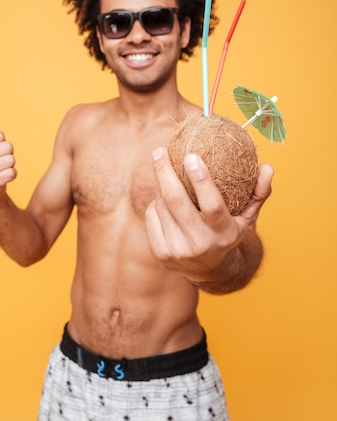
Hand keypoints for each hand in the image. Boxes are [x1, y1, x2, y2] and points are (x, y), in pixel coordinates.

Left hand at [145, 147, 272, 278]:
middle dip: (165, 172)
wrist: (208, 270)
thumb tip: (268, 167)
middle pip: (177, 201)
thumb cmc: (228, 231)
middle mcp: (200, 245)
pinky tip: (163, 201)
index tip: (191, 155)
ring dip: (163, 188)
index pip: (212, 205)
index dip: (201, 179)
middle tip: (160, 151)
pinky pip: (151, 215)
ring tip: (169, 179)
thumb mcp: (247, 216)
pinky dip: (156, 203)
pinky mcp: (160, 254)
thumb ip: (259, 191)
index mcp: (225, 234)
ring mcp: (178, 251)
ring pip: (161, 205)